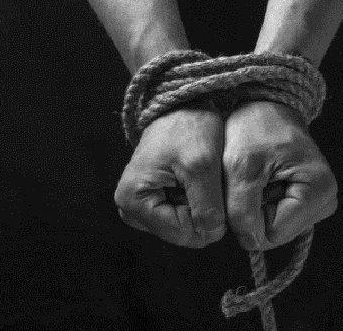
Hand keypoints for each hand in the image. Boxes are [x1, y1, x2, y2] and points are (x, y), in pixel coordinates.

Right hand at [115, 101, 226, 247]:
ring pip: (189, 227)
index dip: (209, 217)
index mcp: (133, 202)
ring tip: (201, 176)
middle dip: (205, 210)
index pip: (184, 234)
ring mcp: (142, 209)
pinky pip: (186, 217)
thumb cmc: (188, 128)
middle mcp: (131, 210)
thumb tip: (211, 235)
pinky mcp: (154, 203)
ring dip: (204, 205)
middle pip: (185, 233)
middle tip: (207, 178)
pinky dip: (199, 201)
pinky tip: (198, 179)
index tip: (212, 184)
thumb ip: (208, 207)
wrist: (183, 107)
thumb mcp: (202, 165)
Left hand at [223, 101, 337, 250]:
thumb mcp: (240, 166)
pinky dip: (257, 202)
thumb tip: (250, 243)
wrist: (264, 109)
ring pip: (270, 228)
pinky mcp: (305, 203)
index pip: (271, 234)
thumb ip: (242, 210)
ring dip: (252, 205)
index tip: (244, 182)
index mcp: (319, 192)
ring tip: (253, 176)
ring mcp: (316, 205)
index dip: (246, 215)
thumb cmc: (254, 129)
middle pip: (272, 234)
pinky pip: (272, 218)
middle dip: (250, 210)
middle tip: (247, 178)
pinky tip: (258, 181)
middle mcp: (325, 203)